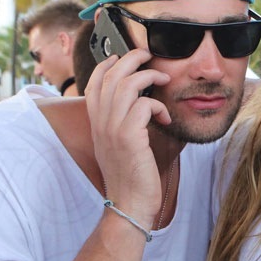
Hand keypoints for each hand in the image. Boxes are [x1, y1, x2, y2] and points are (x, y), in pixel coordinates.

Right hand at [84, 48, 171, 225]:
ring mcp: (112, 129)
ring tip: (164, 79)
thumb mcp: (117, 146)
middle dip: (131, 59)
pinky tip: (165, 119)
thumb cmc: (129, 176)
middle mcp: (100, 122)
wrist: (129, 204)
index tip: (121, 57)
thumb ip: (119, 124)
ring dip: (149, 76)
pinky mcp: (129, 137)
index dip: (107, 64)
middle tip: (148, 55)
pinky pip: (144, 105)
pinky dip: (158, 106)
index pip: (94, 83)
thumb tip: (135, 105)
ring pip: (126, 84)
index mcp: (96, 123)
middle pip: (110, 76)